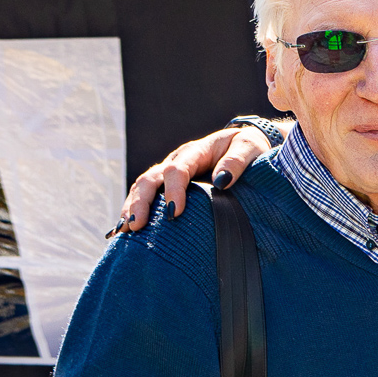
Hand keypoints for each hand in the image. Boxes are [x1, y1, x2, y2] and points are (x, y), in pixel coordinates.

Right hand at [117, 125, 275, 231]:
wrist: (248, 146)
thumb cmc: (251, 148)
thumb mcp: (249, 148)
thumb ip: (237, 162)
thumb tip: (222, 181)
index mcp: (195, 152)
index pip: (177, 170)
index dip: (173, 191)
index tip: (175, 213)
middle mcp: (177, 161)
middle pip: (151, 178)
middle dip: (141, 202)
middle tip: (137, 225)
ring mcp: (170, 173)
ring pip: (143, 187)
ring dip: (132, 207)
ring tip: (126, 230)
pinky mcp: (170, 185)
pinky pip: (148, 196)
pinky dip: (135, 210)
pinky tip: (126, 230)